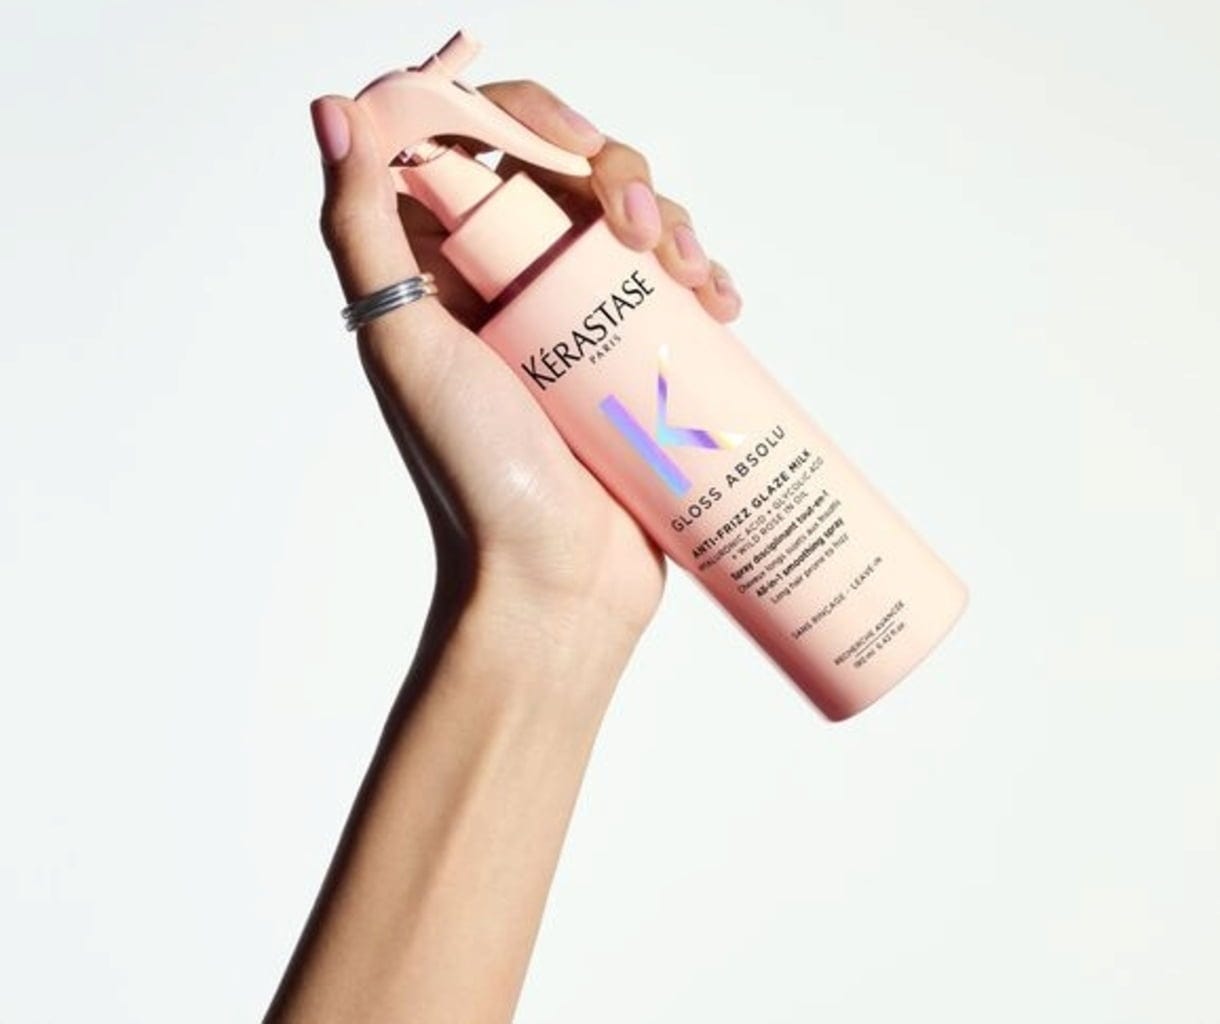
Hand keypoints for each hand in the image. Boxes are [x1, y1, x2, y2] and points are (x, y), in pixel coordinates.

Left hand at [309, 81, 742, 640]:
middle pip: (570, 176)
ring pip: (630, 225)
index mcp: (443, 267)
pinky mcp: (630, 361)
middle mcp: (507, 284)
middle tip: (642, 236)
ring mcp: (575, 323)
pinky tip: (719, 301)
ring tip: (693, 281)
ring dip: (671, 224)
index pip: (481, 145)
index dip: (531, 119)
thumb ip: (359, 228)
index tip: (577, 147)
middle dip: (620, 177)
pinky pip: (670, 290)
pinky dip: (701, 277)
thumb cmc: (473, 474)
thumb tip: (334, 111)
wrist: (556, 582)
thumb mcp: (404, 343)